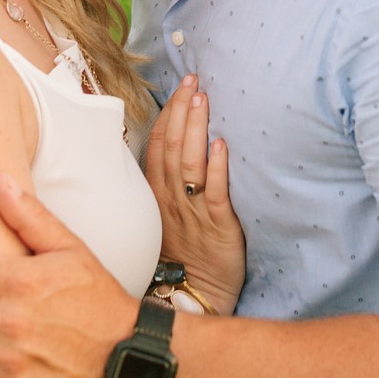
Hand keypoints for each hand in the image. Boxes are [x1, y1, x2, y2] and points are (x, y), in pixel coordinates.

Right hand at [144, 76, 244, 313]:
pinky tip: (221, 145)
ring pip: (190, 163)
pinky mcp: (218, 227)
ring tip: (203, 99)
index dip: (169, 115)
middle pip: (173, 147)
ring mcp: (193, 212)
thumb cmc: (184, 256)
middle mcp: (172, 199)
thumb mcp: (167, 217)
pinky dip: (217, 168)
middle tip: (193, 80)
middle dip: (183, 110)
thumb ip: (169, 183)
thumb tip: (179, 146)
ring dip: (196, 129)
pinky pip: (214, 194)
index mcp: (157, 195)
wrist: (194, 297)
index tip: (180, 87)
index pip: (159, 146)